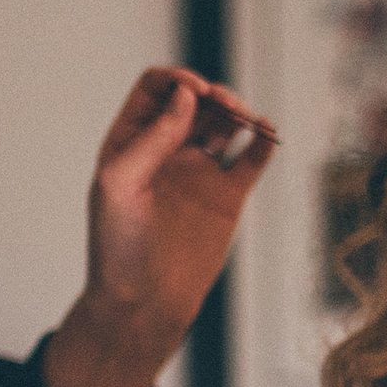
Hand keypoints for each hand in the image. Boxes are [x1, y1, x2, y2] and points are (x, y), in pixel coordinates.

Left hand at [42, 66, 276, 386]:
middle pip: (196, 100)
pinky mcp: (227, 196)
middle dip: (214, 94)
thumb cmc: (118, 249)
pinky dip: (262, 139)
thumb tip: (187, 96)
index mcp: (130, 142)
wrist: (143, 305)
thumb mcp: (119, 185)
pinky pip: (251, 157)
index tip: (197, 91)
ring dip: (239, 111)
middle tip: (227, 105)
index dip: (177, 81)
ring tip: (249, 118)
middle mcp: (166, 151)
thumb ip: (151, 138)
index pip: (156, 90)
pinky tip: (269, 132)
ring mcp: (198, 172)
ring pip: (225, 123)